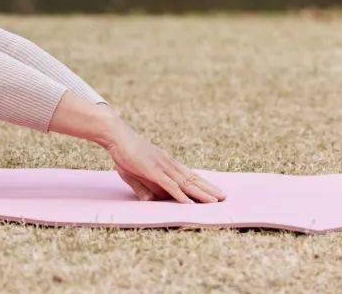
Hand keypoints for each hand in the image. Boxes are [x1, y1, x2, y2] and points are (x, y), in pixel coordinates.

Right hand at [103, 117, 225, 203]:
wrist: (117, 136)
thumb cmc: (124, 153)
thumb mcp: (135, 173)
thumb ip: (143, 187)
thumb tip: (150, 200)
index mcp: (166, 163)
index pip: (189, 174)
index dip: (203, 183)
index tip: (214, 190)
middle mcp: (169, 164)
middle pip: (193, 178)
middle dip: (208, 189)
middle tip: (224, 197)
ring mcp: (162, 167)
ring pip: (186, 183)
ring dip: (201, 193)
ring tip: (215, 201)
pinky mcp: (154, 171)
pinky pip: (171, 186)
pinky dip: (181, 195)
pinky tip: (190, 203)